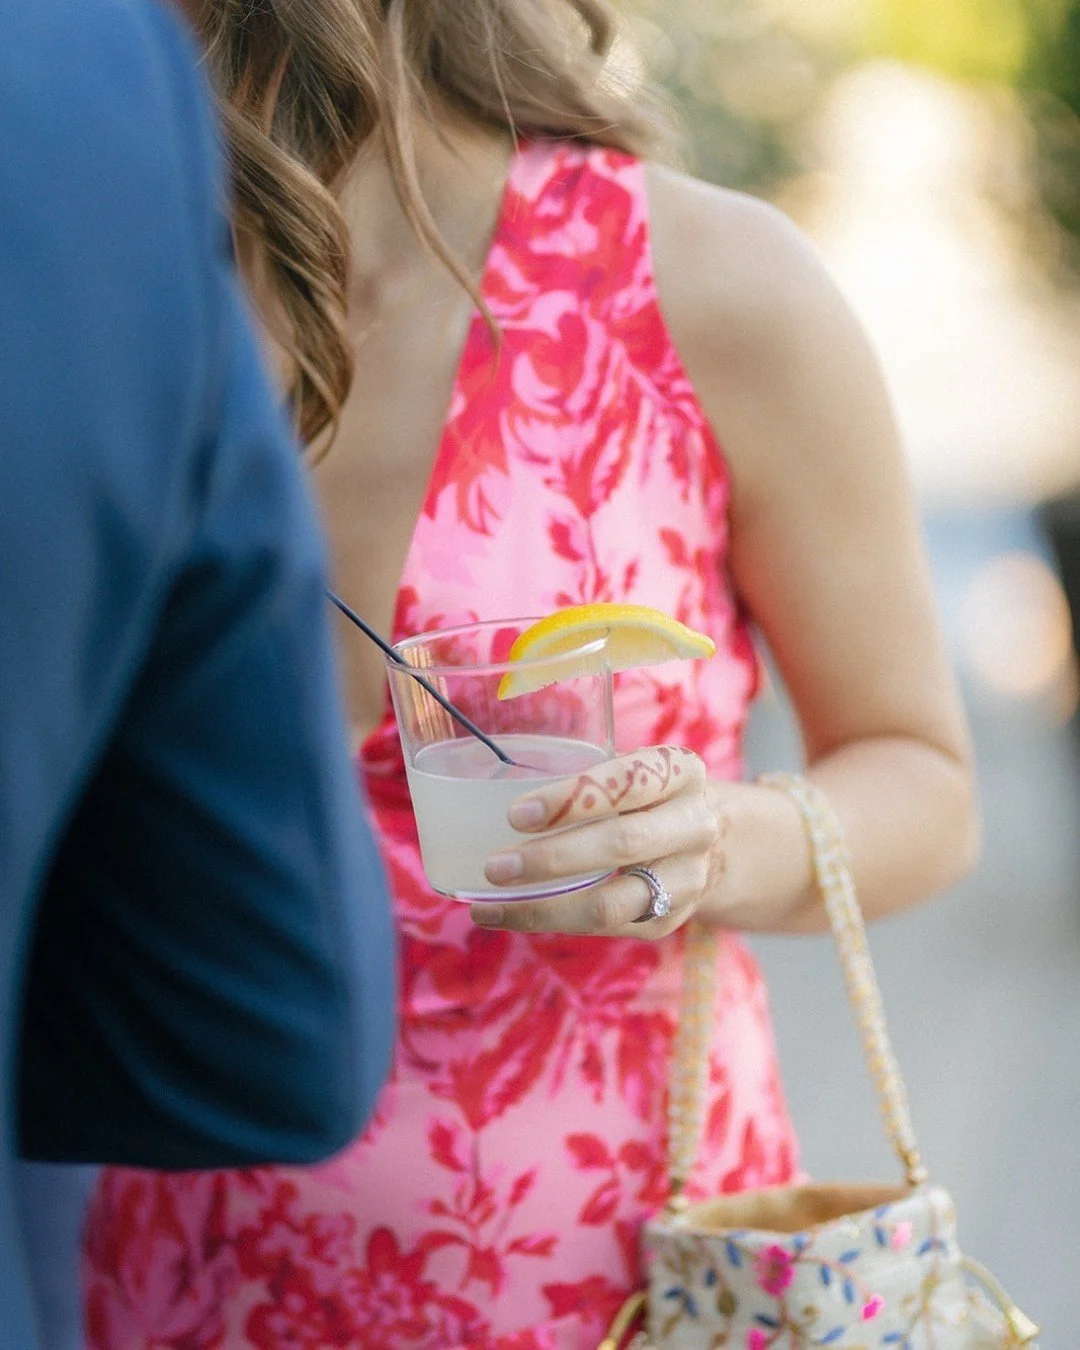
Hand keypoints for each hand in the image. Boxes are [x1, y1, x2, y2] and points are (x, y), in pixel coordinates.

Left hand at [471, 746, 721, 937]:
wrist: (699, 844)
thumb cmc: (641, 796)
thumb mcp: (628, 770)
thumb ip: (583, 776)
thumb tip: (489, 786)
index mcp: (682, 773)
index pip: (628, 781)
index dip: (571, 799)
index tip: (516, 815)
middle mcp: (694, 825)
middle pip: (621, 844)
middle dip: (553, 858)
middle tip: (496, 866)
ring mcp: (685, 879)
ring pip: (611, 904)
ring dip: (545, 908)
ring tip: (491, 905)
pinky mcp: (665, 920)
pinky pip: (602, 929)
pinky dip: (550, 922)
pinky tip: (507, 915)